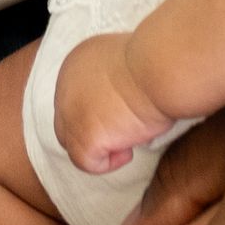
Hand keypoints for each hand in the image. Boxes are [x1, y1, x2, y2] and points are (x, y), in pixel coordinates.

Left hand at [52, 32, 170, 174]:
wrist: (160, 69)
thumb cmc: (157, 64)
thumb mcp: (124, 62)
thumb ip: (110, 79)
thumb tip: (119, 102)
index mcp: (76, 64)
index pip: (75, 98)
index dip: (98, 112)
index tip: (124, 113)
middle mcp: (64, 86)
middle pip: (68, 121)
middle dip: (95, 131)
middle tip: (126, 130)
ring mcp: (70, 112)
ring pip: (73, 144)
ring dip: (101, 147)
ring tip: (130, 137)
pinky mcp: (82, 136)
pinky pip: (85, 162)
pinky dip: (108, 163)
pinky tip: (128, 150)